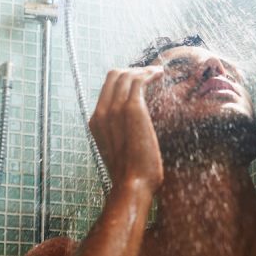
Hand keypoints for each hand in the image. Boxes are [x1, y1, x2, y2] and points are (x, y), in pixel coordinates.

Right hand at [90, 67, 164, 194]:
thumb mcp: (119, 153)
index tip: (139, 80)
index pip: (106, 88)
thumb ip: (121, 137)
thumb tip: (133, 133)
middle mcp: (102, 113)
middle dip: (133, 70)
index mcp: (96, 122)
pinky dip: (149, 74)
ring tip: (157, 73)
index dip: (123, 80)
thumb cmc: (131, 175)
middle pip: (113, 76)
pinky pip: (139, 81)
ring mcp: (115, 109)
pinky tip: (159, 75)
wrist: (132, 185)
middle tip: (150, 73)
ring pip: (126, 75)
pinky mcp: (132, 109)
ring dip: (143, 70)